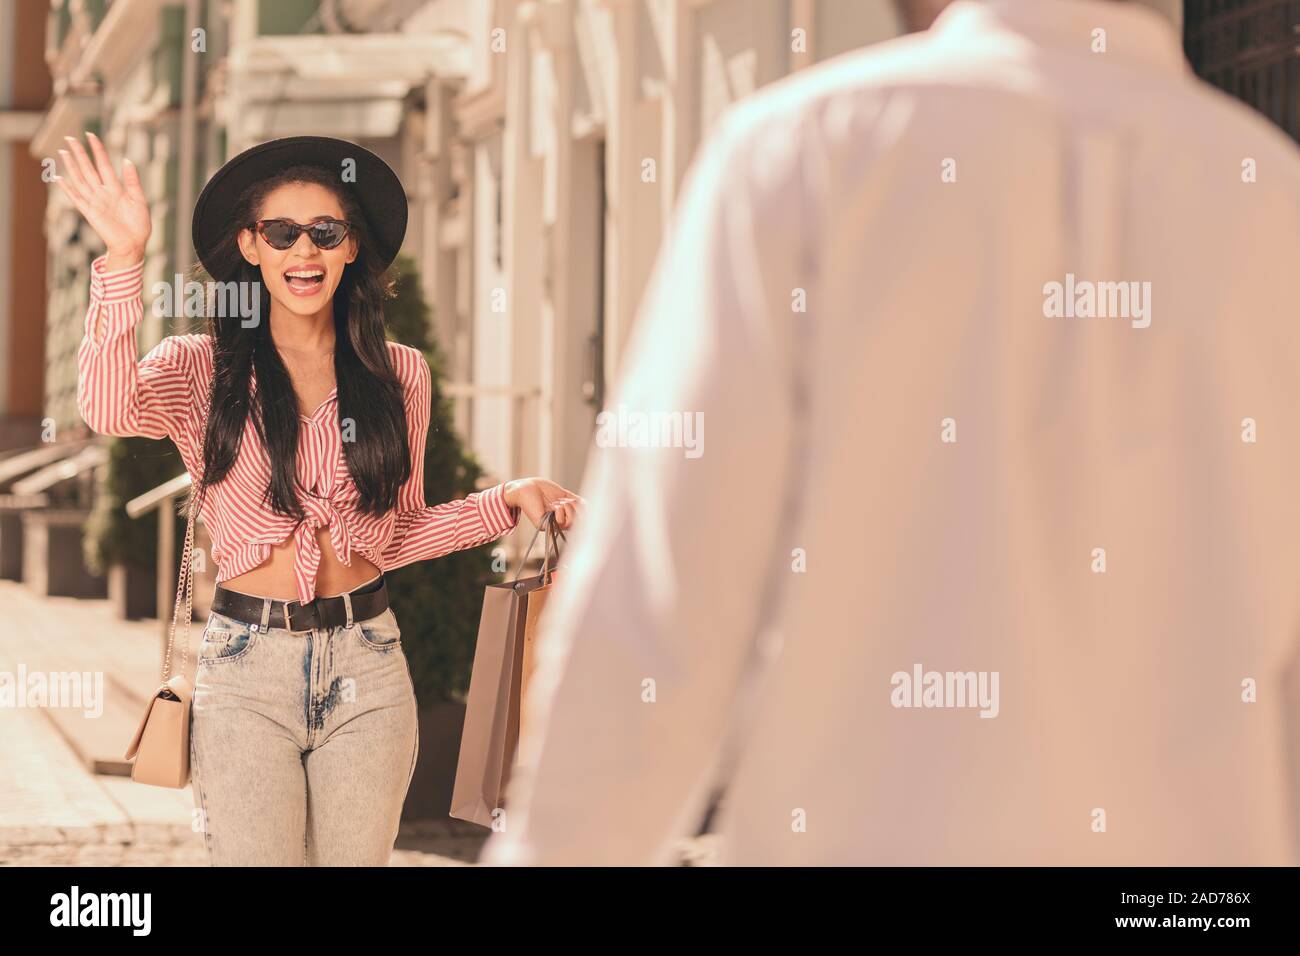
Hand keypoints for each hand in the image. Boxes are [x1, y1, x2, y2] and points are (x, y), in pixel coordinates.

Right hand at [53, 131, 151, 268]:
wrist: (134, 244)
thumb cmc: (139, 225)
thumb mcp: (139, 200)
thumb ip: (132, 181)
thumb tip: (127, 160)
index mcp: (115, 188)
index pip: (103, 164)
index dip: (98, 150)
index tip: (91, 135)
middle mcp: (102, 193)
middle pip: (88, 169)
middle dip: (80, 154)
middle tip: (70, 138)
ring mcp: (95, 202)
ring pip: (80, 180)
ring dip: (71, 166)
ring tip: (63, 152)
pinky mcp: (90, 213)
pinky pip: (76, 198)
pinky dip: (67, 188)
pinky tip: (59, 178)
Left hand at [503, 477, 584, 530]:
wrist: (528, 487)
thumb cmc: (543, 489)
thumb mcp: (564, 495)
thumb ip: (575, 501)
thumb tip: (588, 506)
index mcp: (563, 515)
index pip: (580, 519)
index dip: (584, 511)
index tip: (580, 502)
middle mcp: (558, 522)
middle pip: (578, 523)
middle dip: (577, 509)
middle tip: (567, 501)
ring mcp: (552, 524)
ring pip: (571, 524)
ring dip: (569, 510)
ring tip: (560, 502)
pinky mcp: (545, 525)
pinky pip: (561, 523)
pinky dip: (561, 512)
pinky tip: (555, 507)